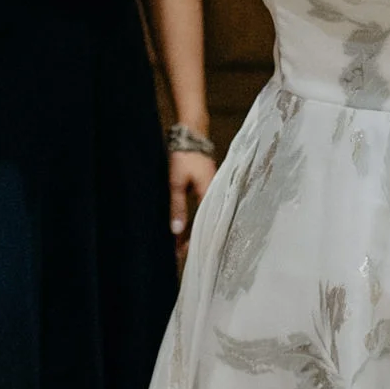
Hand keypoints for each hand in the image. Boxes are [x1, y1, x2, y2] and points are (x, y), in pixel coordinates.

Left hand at [168, 148, 215, 262]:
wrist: (191, 134)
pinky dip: (192, 219)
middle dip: (192, 239)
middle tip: (179, 254)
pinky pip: (200, 208)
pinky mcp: (205, 187)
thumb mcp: (176, 182)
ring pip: (201, 217)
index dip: (195, 241)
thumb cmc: (184, 156)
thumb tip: (176, 230)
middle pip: (204, 223)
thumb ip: (177, 206)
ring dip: (190, 229)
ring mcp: (210, 190)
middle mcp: (213, 195)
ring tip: (178, 245)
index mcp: (210, 195)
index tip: (184, 254)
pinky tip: (183, 227)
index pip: (205, 226)